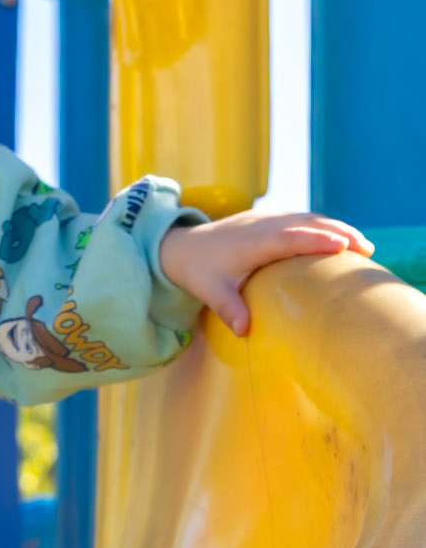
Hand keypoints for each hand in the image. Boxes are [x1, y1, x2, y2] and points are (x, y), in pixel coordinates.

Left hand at [159, 211, 373, 336]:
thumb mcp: (211, 292)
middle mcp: (263, 225)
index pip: (290, 238)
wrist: (182, 246)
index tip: (341, 246)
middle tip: (366, 249)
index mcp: (253, 242)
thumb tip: (244, 330)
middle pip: (307, 223)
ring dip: (336, 227)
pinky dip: (323, 225)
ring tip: (362, 245)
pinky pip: (301, 218)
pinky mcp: (269, 218)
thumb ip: (229, 309)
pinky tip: (340, 238)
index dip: (316, 240)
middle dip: (338, 232)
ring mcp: (267, 218)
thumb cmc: (199, 271)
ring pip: (308, 218)